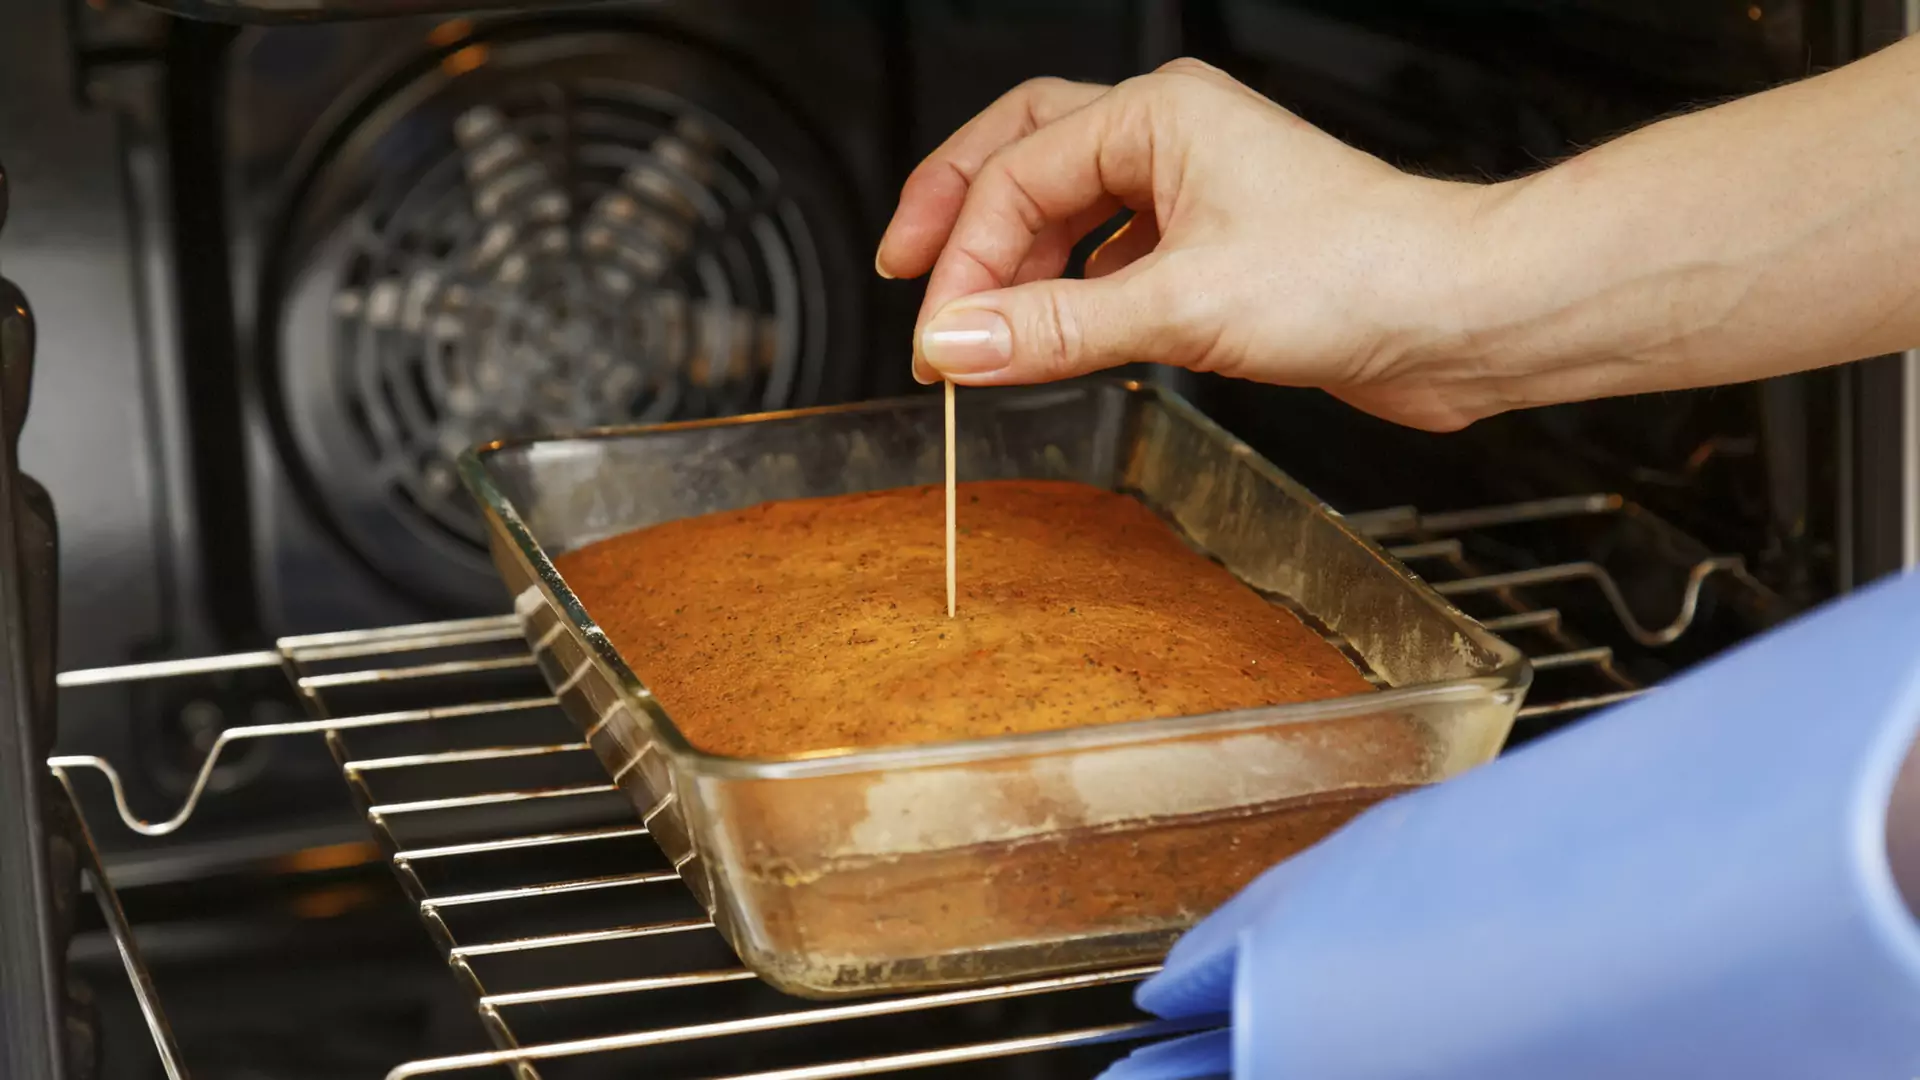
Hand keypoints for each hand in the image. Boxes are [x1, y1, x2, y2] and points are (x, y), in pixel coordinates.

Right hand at [880, 42, 1919, 431]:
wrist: (1463, 317)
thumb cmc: (1361, 272)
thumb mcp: (1181, 305)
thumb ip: (1055, 328)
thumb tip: (956, 341)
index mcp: (1159, 116)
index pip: (1017, 174)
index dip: (964, 257)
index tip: (937, 332)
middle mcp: (1172, 141)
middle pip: (1026, 156)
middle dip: (961, 213)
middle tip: (906, 270)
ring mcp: (1195, 194)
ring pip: (1070, 210)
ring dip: (1018, 262)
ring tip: (978, 320)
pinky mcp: (1217, 254)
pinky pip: (1114, 260)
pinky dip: (1072, 295)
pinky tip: (1059, 334)